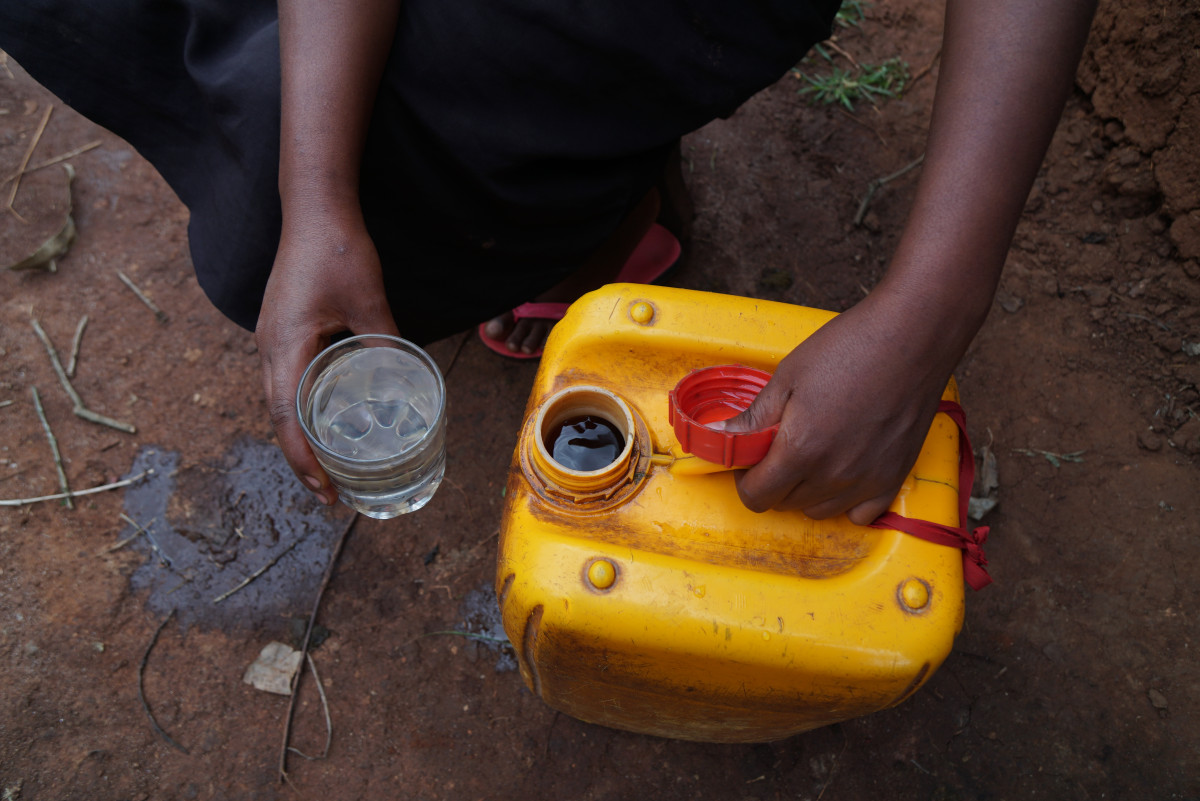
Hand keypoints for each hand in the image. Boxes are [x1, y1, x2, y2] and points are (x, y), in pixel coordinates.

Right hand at [255, 211, 399, 504]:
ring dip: (297, 436)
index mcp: (285, 344)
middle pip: (278, 417)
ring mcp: (271, 337)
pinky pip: (284, 380)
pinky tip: (318, 419)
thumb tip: (406, 380)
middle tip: (327, 494)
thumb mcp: (368, 299)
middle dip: (300, 459)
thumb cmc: (338, 249)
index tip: (323, 489)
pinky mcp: (280, 328)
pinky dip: (298, 409)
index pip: (287, 417)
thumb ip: (385, 341)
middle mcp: (270, 346)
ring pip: (278, 400)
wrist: (312, 207)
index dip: (303, 458)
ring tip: (323, 468)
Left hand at [721, 291, 956, 524]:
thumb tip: (721, 436)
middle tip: (778, 449)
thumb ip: (754, 418)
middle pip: (785, 504)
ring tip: (811, 454)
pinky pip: (861, 514)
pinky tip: (842, 472)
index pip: (757, 497)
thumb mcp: (788, 377)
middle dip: (773, 482)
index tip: (749, 462)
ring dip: (805, 492)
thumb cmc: (849, 348)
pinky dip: (846, 501)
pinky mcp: (894, 477)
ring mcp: (867, 480)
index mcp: (801, 450)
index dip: (745, 481)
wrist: (912, 337)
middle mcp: (833, 475)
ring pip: (819, 511)